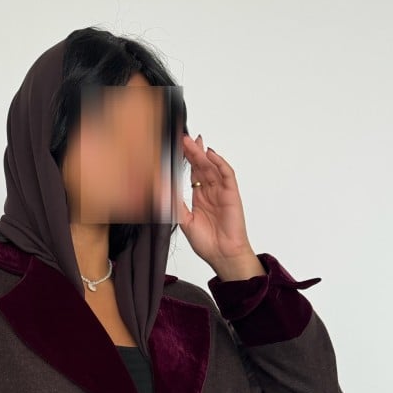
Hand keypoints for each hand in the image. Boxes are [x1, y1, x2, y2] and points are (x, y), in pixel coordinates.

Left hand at [176, 134, 259, 275]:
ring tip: (193, 142)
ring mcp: (222, 191)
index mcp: (199, 197)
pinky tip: (211, 154)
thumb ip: (174, 205)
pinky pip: (227, 174)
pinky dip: (220, 163)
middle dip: (192, 151)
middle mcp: (211, 191)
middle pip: (201, 166)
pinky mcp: (231, 194)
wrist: (223, 255)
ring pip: (212, 167)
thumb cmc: (208, 242)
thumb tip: (160, 191)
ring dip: (203, 154)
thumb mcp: (184, 221)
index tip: (176, 148)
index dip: (185, 160)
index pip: (192, 172)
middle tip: (183, 138)